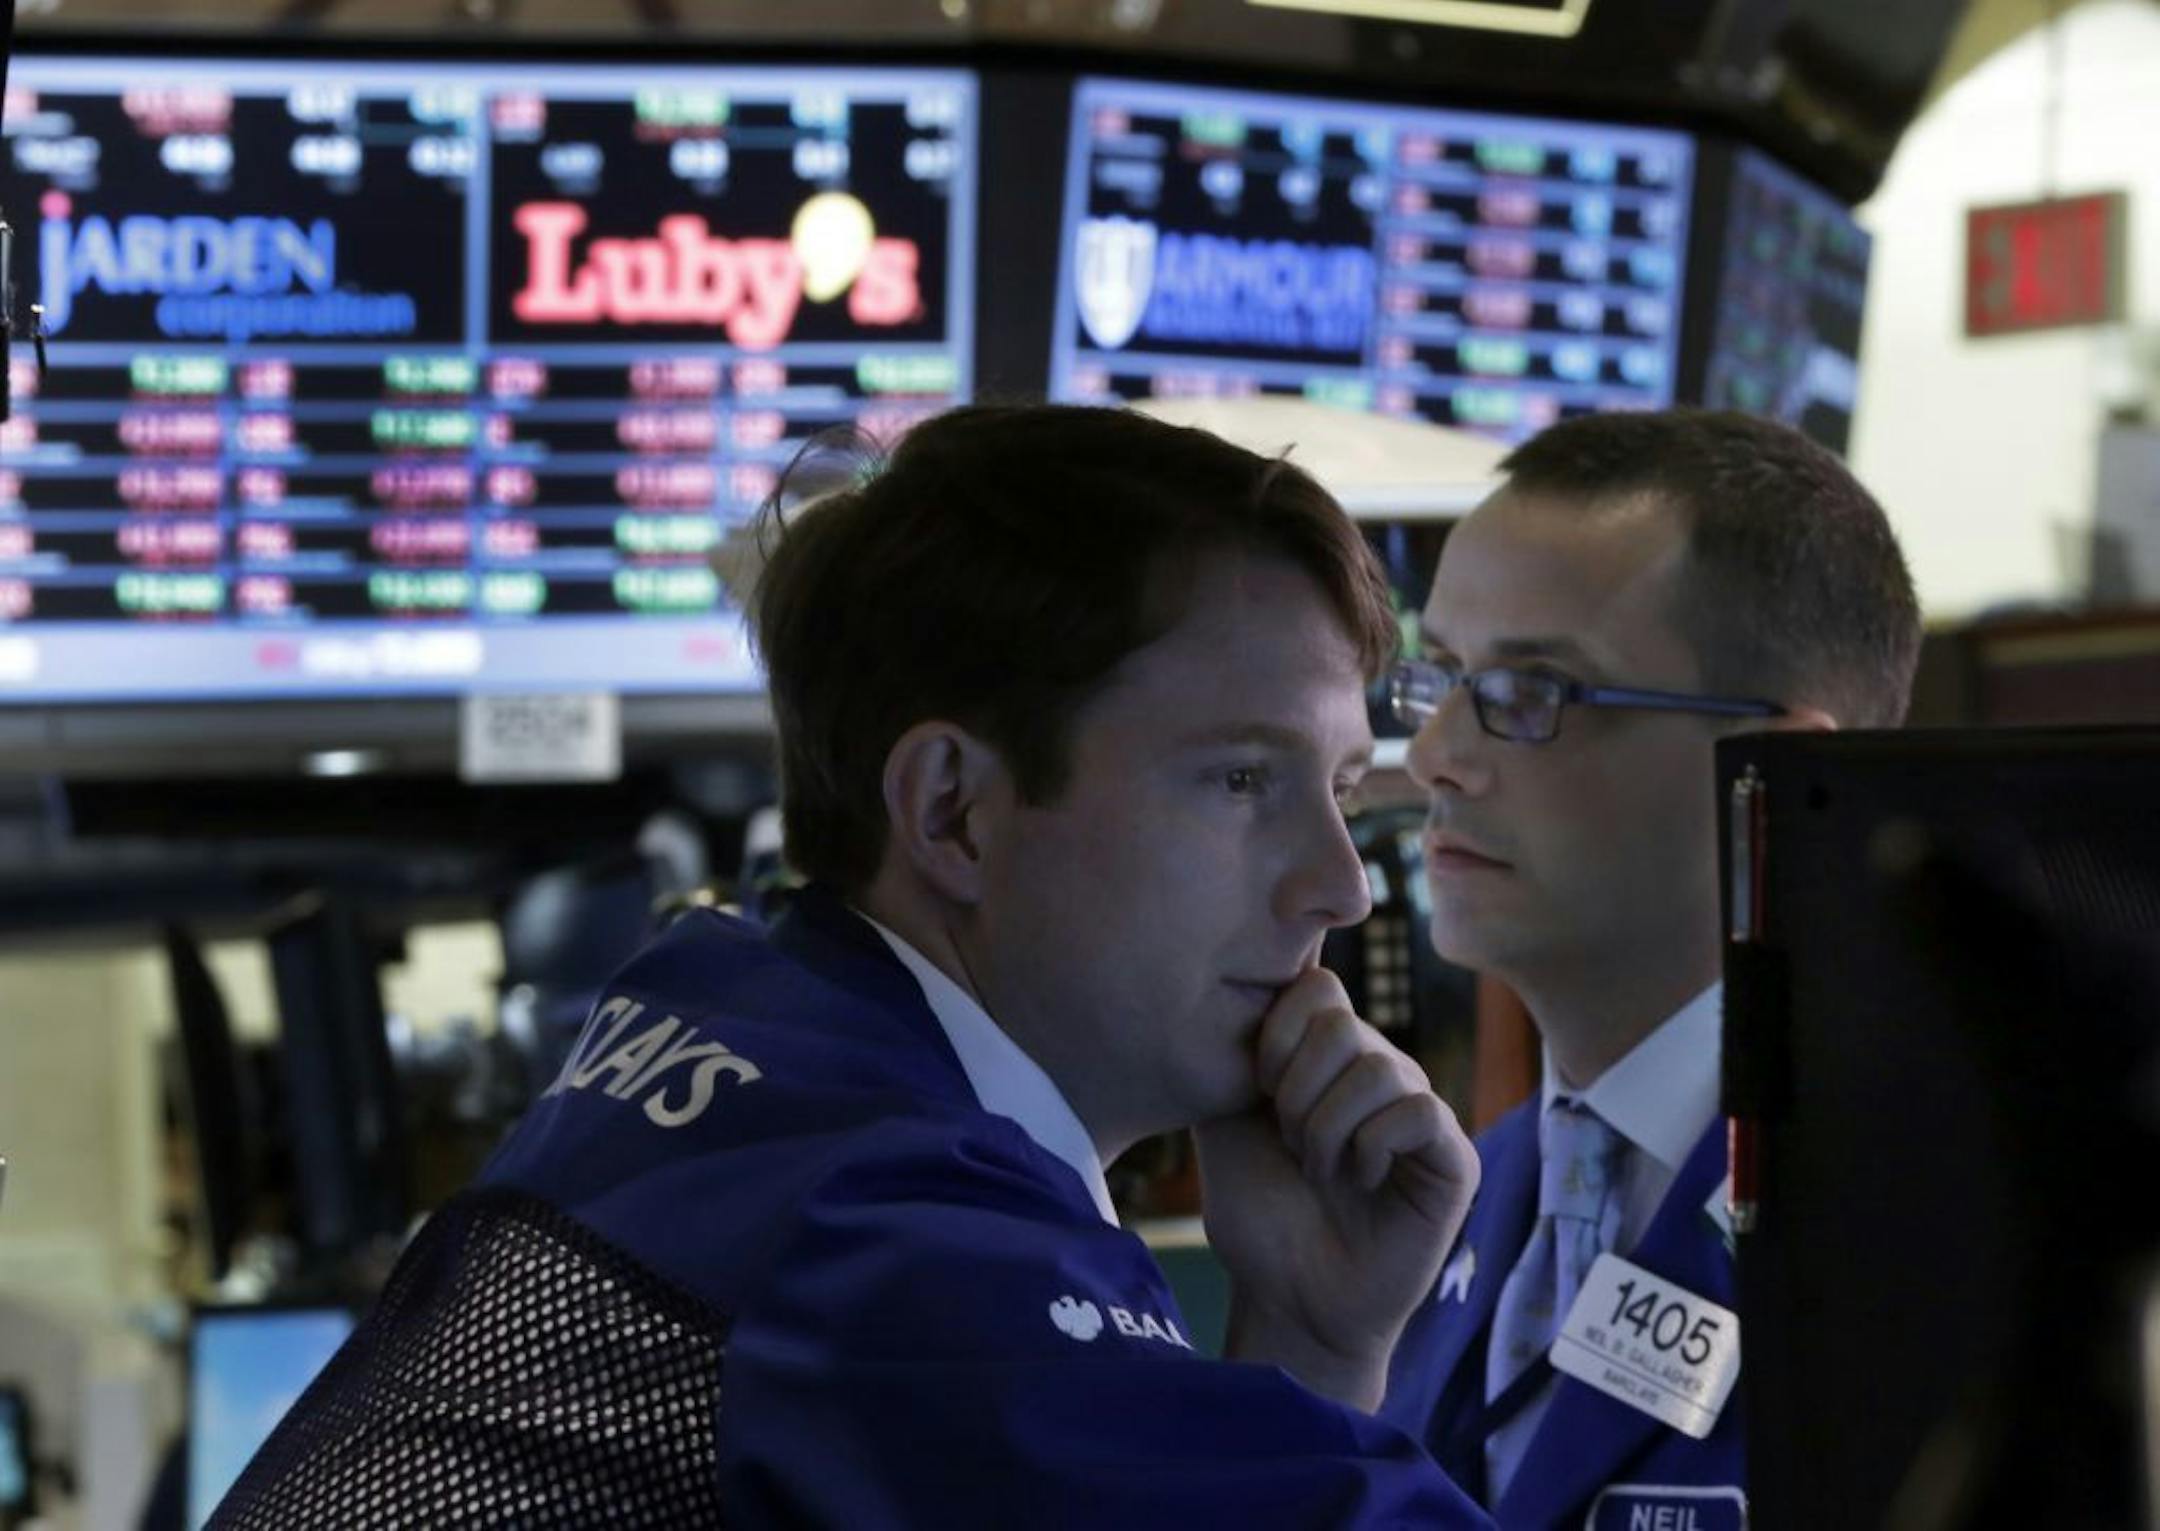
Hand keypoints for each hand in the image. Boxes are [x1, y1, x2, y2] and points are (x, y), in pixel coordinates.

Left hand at [1194, 969, 1477, 1410]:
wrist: (1286, 1297)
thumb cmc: (1257, 1212)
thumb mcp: (1225, 1120)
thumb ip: (1233, 1053)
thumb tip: (1233, 980)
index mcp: (1329, 1058)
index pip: (1316, 987)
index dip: (1276, 1035)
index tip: (1260, 1091)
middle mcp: (1381, 1072)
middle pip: (1341, 1022)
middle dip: (1296, 1090)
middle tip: (1292, 1146)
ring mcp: (1420, 1112)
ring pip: (1381, 1065)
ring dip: (1329, 1127)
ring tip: (1323, 1171)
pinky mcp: (1454, 1159)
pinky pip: (1419, 1112)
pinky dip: (1372, 1146)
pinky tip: (1361, 1182)